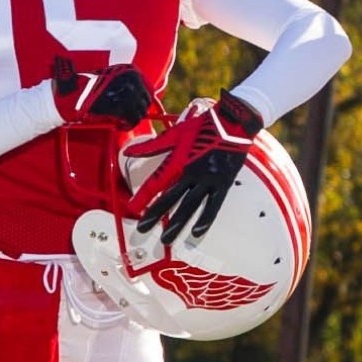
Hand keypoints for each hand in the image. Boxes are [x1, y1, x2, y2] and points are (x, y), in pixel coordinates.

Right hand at [50, 57, 153, 132]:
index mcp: (129, 70)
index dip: (144, 101)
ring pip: (139, 111)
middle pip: (145, 101)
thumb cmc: (87, 87)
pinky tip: (120, 125)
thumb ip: (126, 85)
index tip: (139, 108)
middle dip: (139, 111)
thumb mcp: (110, 78)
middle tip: (130, 118)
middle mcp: (130, 79)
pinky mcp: (119, 106)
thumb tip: (141, 99)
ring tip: (124, 122)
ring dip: (133, 119)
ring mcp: (125, 92)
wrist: (70, 93)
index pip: (148, 89)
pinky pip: (130, 119)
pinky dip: (127, 124)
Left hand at [128, 95, 263, 245]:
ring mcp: (208, 180)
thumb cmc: (204, 125)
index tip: (132, 207)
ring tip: (167, 238)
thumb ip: (153, 146)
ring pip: (189, 206)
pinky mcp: (223, 183)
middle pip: (170, 198)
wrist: (233, 122)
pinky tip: (197, 232)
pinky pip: (213, 205)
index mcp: (178, 160)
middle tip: (143, 230)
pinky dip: (205, 220)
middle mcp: (191, 173)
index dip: (143, 196)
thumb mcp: (176, 133)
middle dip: (156, 215)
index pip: (156, 182)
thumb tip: (128, 152)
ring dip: (177, 223)